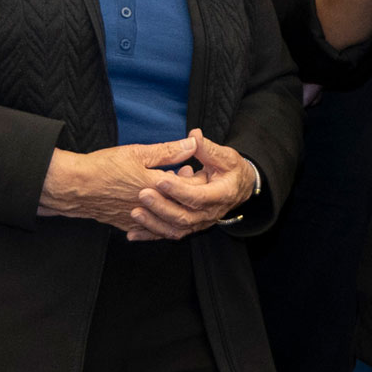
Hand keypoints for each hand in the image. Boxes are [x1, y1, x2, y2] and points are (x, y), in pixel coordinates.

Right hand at [38, 135, 204, 233]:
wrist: (74, 187)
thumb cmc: (102, 167)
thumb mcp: (137, 152)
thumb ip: (167, 151)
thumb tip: (191, 145)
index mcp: (156, 187)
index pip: (188, 187)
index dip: (197, 179)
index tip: (196, 170)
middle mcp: (150, 207)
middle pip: (181, 205)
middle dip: (189, 194)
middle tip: (188, 180)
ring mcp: (138, 219)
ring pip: (167, 221)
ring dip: (175, 207)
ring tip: (173, 193)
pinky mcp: (127, 225)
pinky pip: (149, 230)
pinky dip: (158, 222)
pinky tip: (158, 211)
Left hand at [128, 130, 260, 239]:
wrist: (239, 188)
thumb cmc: (231, 170)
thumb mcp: (225, 156)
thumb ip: (207, 148)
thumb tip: (193, 136)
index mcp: (221, 195)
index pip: (198, 196)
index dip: (179, 189)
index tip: (160, 178)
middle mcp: (210, 214)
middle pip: (184, 216)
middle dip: (162, 206)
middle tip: (143, 194)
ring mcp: (199, 223)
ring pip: (175, 229)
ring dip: (153, 223)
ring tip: (135, 212)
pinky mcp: (188, 227)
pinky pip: (168, 234)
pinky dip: (150, 235)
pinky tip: (132, 233)